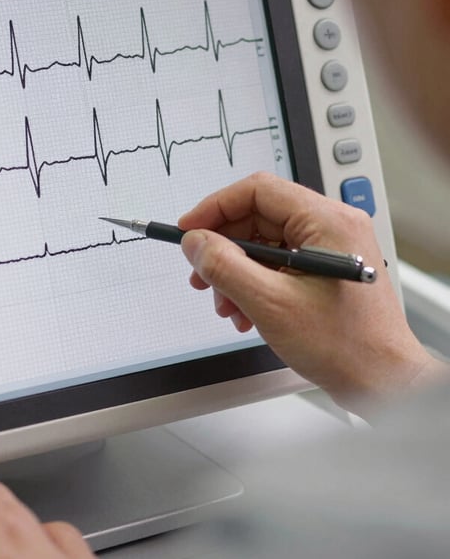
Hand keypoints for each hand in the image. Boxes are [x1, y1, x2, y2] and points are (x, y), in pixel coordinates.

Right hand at [178, 172, 444, 417]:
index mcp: (327, 221)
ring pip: (264, 242)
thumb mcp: (270, 303)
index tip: (190, 230)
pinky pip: (278, 262)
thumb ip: (225, 266)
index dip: (216, 207)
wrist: (382, 382)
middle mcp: (332, 226)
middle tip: (201, 272)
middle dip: (223, 247)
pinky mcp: (326, 269)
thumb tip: (196, 242)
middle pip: (258, 216)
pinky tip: (245, 311)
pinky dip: (254, 283)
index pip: (258, 191)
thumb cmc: (347, 346)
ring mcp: (331, 248)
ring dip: (236, 271)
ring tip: (225, 302)